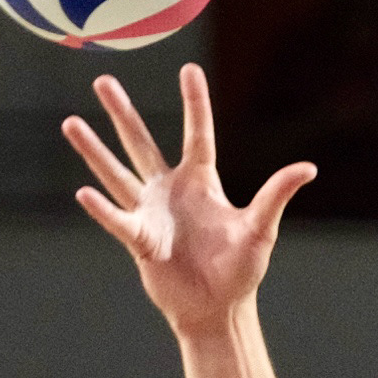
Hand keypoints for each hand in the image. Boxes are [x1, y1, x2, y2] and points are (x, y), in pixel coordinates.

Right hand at [64, 64, 316, 340]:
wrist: (217, 309)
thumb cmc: (240, 270)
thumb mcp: (261, 229)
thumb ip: (276, 195)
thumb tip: (308, 167)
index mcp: (201, 182)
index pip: (196, 134)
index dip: (194, 103)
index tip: (189, 69)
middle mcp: (170, 191)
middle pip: (141, 143)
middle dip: (122, 113)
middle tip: (101, 80)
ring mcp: (150, 213)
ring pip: (117, 173)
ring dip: (94, 150)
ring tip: (69, 122)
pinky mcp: (140, 241)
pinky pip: (118, 220)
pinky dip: (102, 210)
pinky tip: (83, 193)